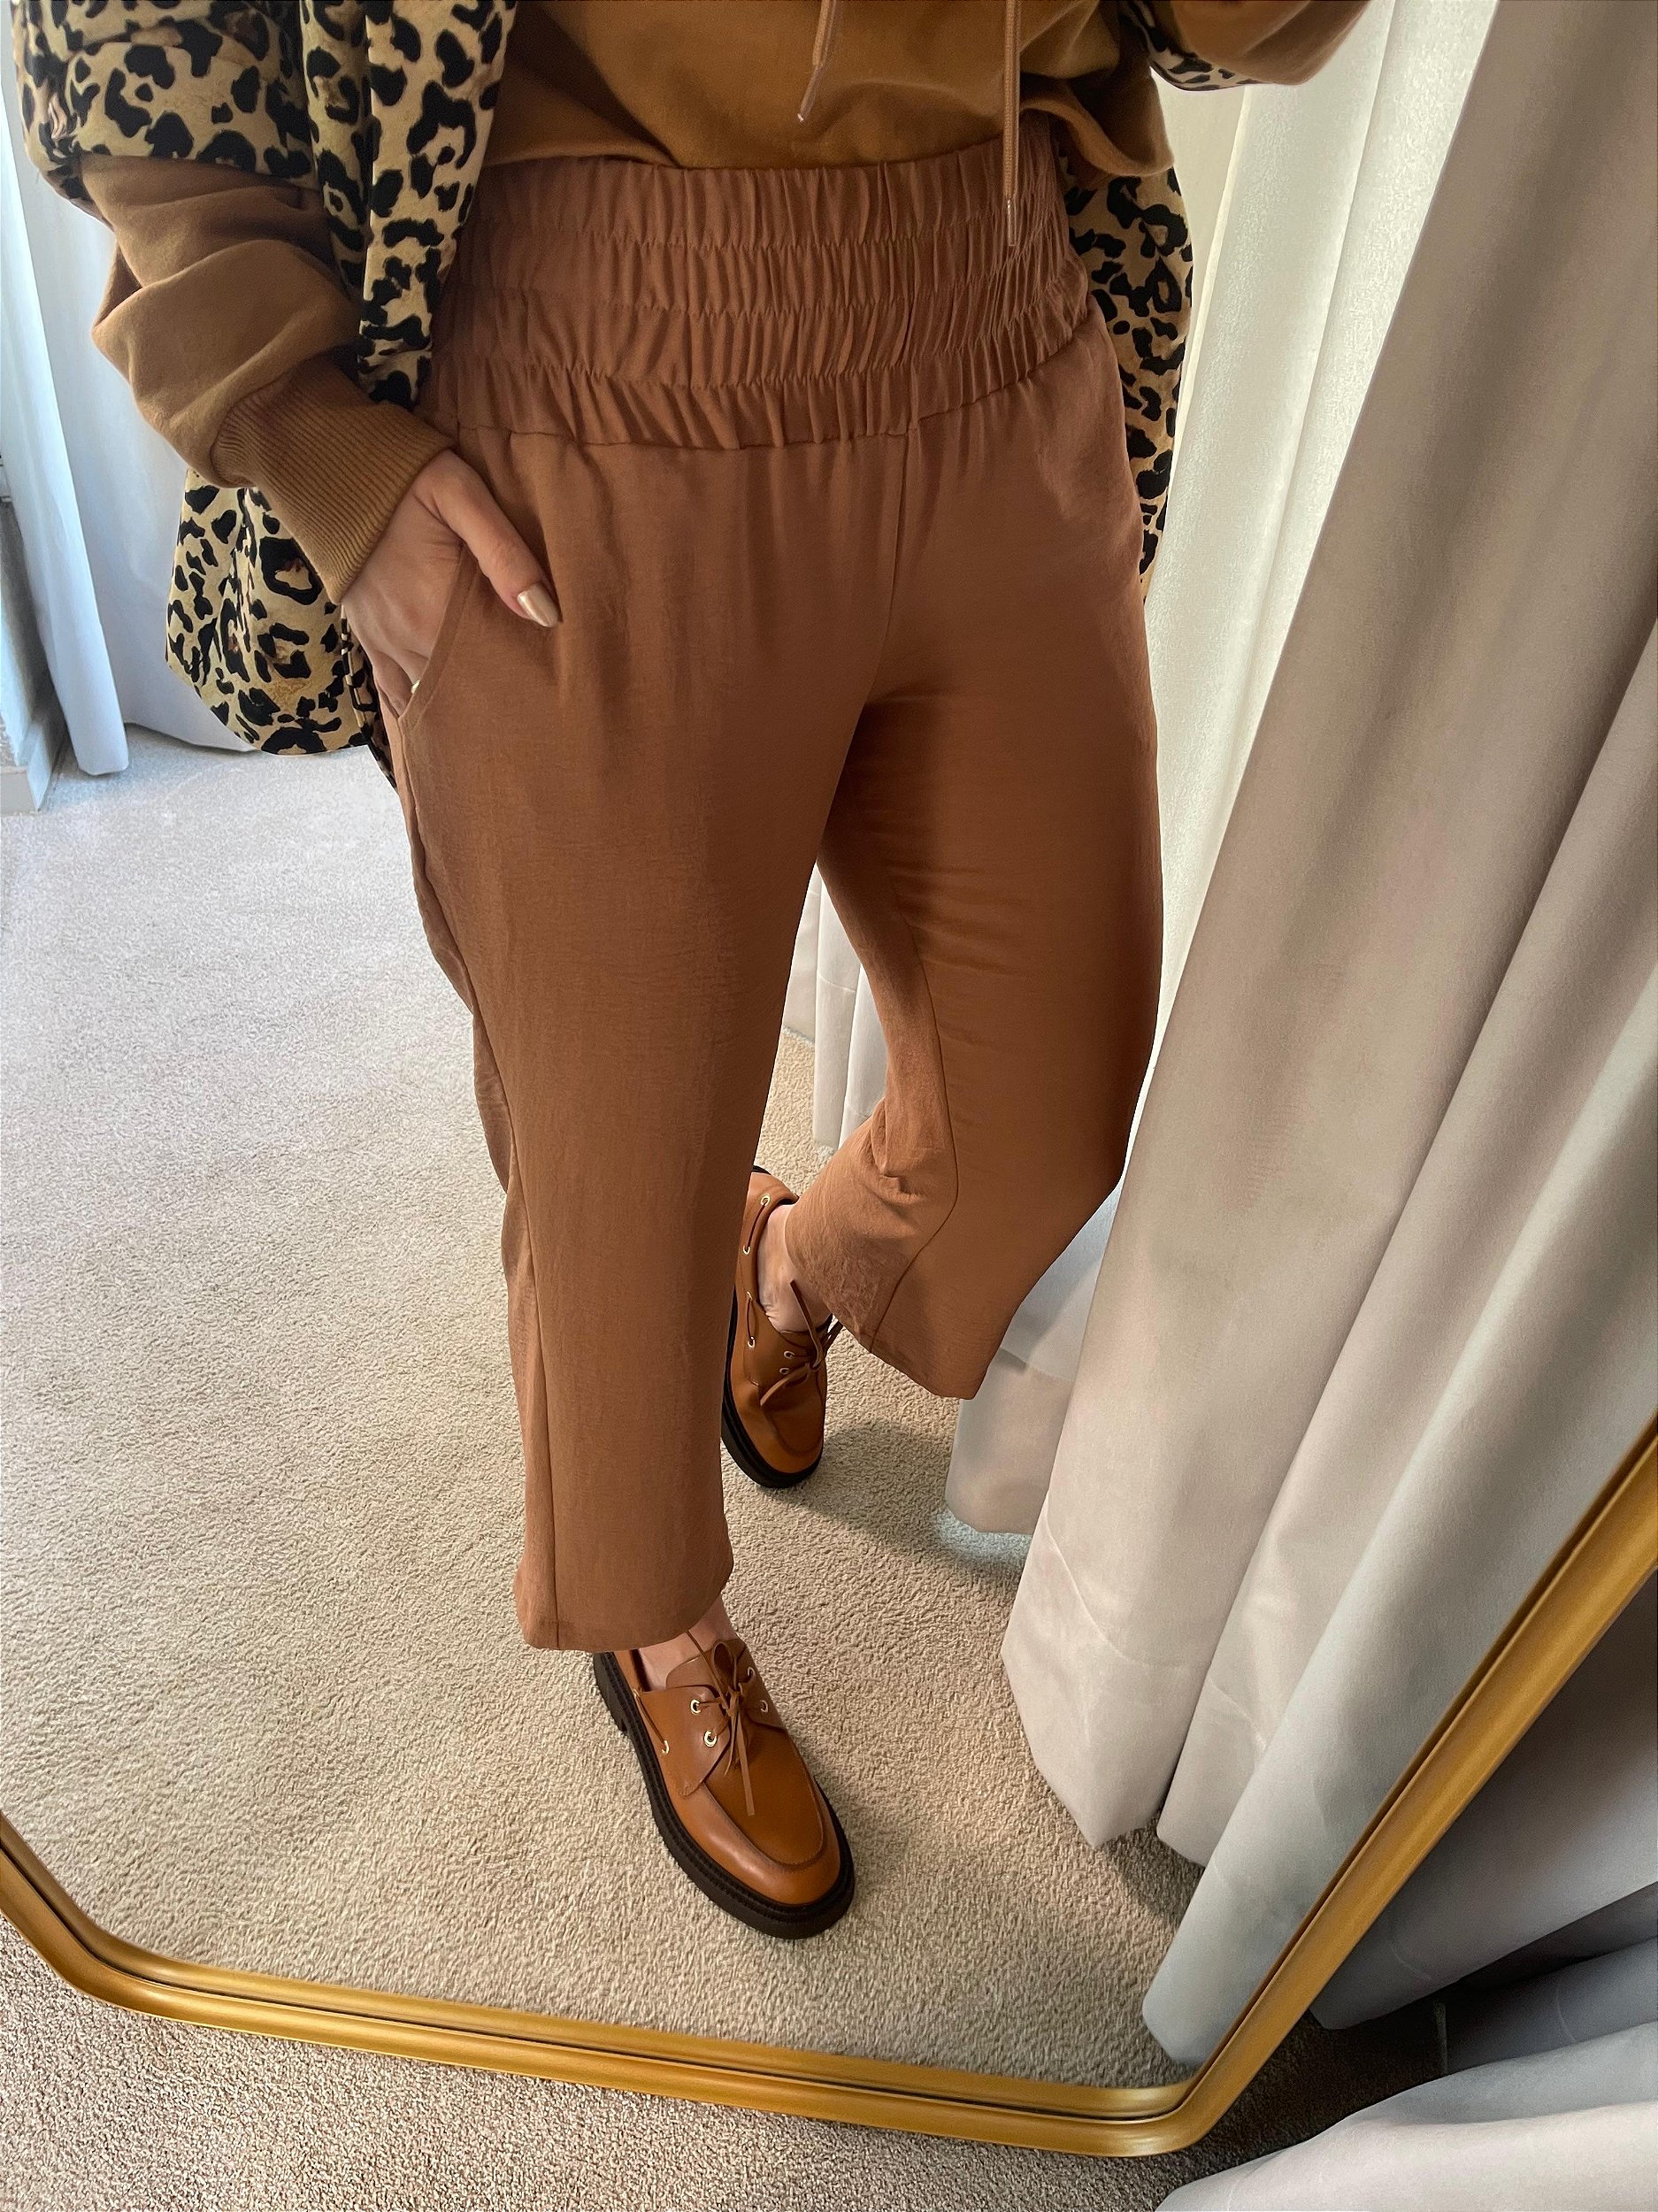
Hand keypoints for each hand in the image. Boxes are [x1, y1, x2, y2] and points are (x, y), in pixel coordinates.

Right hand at [341, 450, 558, 720]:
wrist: (328, 463)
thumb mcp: (462, 496)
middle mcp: (406, 638)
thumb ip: (504, 553)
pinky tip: (435, 716)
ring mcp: (382, 639)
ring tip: (490, 713)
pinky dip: (414, 703)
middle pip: (460, 688)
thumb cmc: (403, 475)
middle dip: (491, 696)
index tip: (546, 687)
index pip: (490, 669)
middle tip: (527, 705)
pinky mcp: (365, 632)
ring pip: (426, 694)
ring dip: (456, 702)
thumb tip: (545, 613)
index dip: (518, 682)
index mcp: (436, 612)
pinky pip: (389, 687)